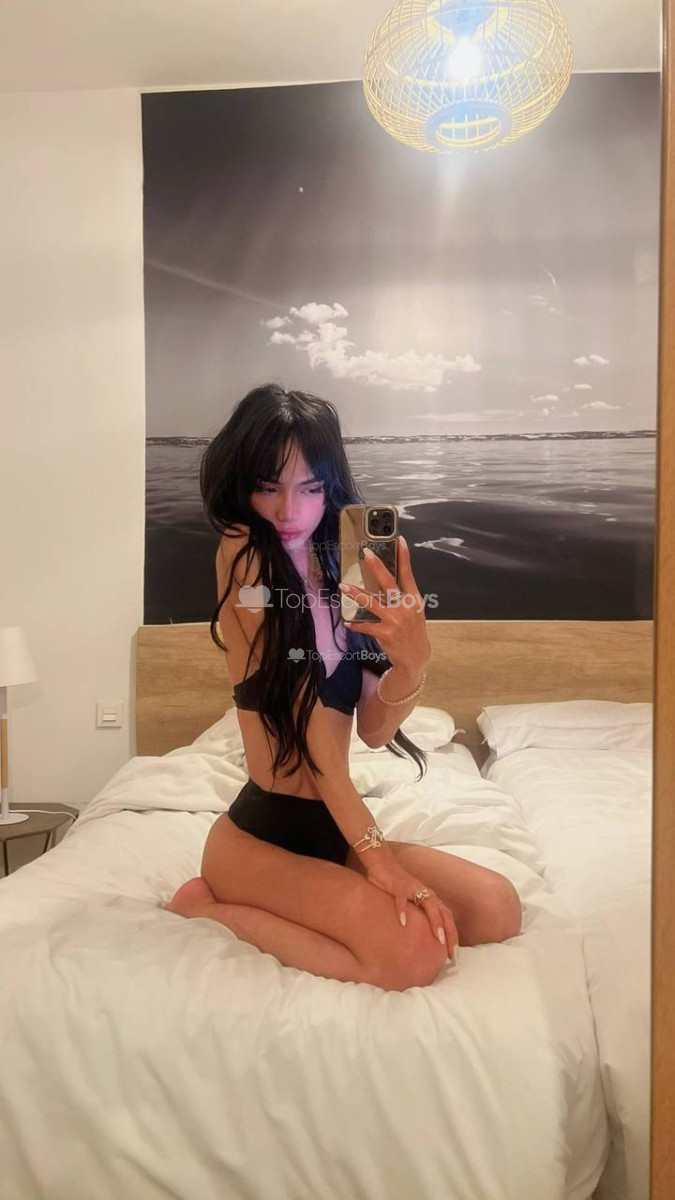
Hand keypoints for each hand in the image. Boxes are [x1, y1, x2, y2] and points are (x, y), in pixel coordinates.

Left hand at [340, 535, 430, 675]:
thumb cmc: (412, 630)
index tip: (400, 540)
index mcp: (414, 599)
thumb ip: (404, 596)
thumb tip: (388, 580)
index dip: (404, 557)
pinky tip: (349, 623)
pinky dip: (356, 625)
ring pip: (372, 603)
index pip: (408, 574)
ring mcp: (395, 621)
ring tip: (343, 586)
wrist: (415, 657)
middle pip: (389, 583)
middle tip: (367, 553)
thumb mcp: (414, 611)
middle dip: (377, 567)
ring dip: (356, 594)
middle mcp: (405, 607)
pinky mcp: (385, 634)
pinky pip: (366, 626)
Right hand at [364, 854, 457, 961]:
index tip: (454, 955)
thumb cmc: (395, 887)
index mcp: (430, 898)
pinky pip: (402, 899)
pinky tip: (403, 923)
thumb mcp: (408, 902)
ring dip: (435, 921)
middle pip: (444, 912)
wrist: (382, 863)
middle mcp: (425, 893)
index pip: (447, 918)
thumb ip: (416, 916)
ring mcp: (413, 888)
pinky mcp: (398, 886)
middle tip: (451, 952)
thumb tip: (420, 939)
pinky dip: (403, 910)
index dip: (453, 935)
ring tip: (438, 938)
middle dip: (449, 932)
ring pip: (429, 904)